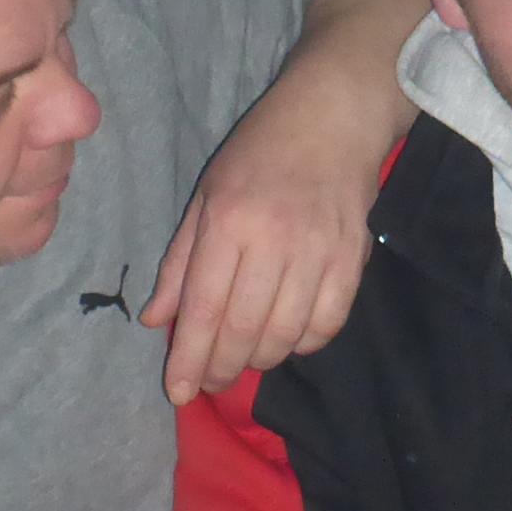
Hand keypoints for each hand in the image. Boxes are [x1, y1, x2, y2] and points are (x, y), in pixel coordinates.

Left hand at [144, 101, 377, 404]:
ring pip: (286, 334)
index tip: (178, 392)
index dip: (189, 358)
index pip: (205, 307)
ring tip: (245, 359)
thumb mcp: (206, 196)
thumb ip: (181, 263)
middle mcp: (275, 240)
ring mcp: (320, 251)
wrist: (333, 117)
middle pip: (244, 329)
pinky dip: (305, 343)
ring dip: (261, 359)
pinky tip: (288, 339)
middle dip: (222, 368)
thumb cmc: (260, 153)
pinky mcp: (354, 259)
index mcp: (229, 221)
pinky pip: (329, 324)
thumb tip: (156, 321)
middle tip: (210, 383)